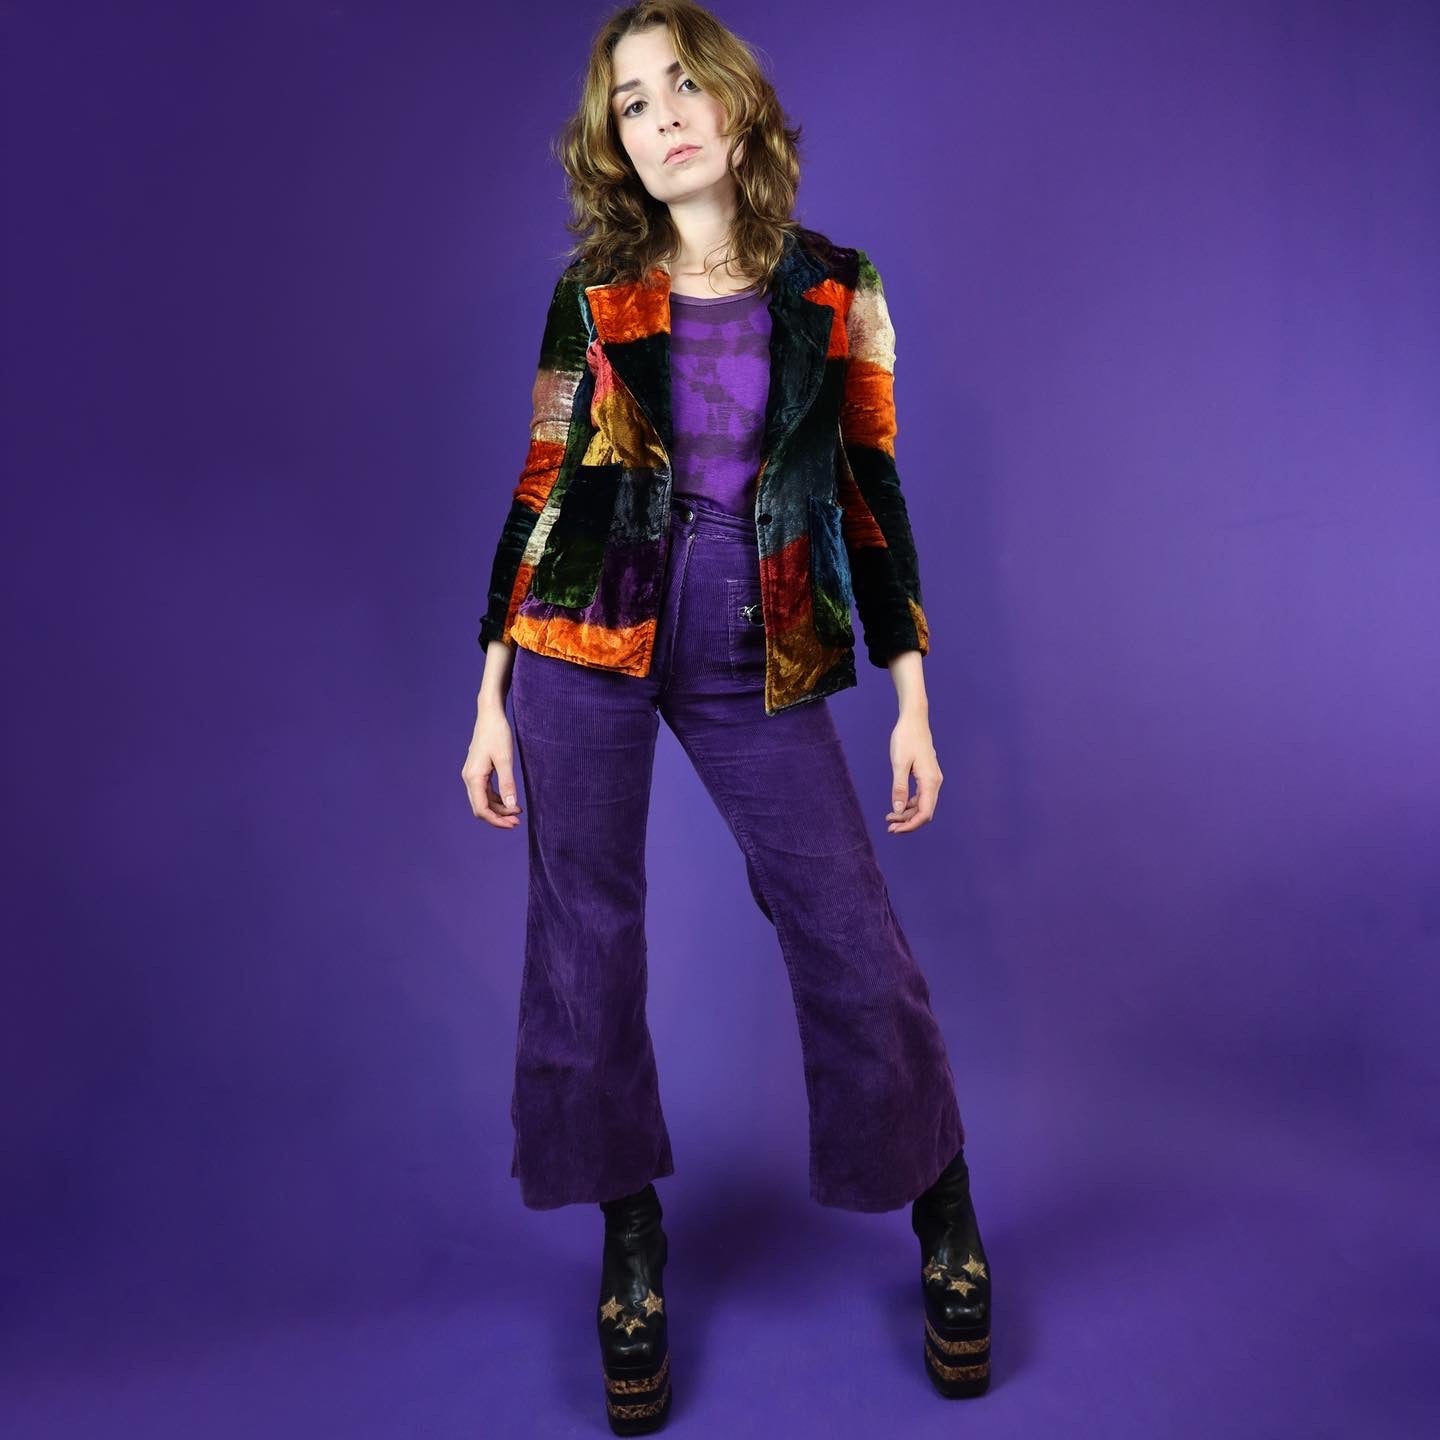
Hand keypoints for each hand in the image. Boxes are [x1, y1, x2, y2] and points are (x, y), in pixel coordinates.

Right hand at [461, 703, 524, 828]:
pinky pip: (485, 792)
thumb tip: (512, 805)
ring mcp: (472, 775)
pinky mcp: (478, 771)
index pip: (481, 809)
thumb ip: (508, 783)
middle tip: (517, 822)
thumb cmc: (497, 734)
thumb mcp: (505, 759)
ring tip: (517, 812)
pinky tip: (510, 800)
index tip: (514, 823)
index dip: (496, 820)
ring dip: (499, 809)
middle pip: (481, 808)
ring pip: (483, 801)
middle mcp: (469, 778)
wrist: (490, 715)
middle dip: (498, 817)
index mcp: (474, 777)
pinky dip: (497, 799)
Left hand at [885, 709, 941, 832]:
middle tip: (889, 828)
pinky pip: (921, 797)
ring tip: (889, 819)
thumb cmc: (906, 738)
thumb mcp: (899, 763)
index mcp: (930, 781)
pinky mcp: (927, 776)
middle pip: (925, 812)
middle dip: (908, 822)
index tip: (895, 830)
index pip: (924, 812)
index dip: (911, 825)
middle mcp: (934, 782)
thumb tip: (897, 810)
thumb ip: (899, 787)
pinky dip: (909, 804)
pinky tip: (897, 806)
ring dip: (907, 814)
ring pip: (923, 805)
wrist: (914, 720)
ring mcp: (932, 779)